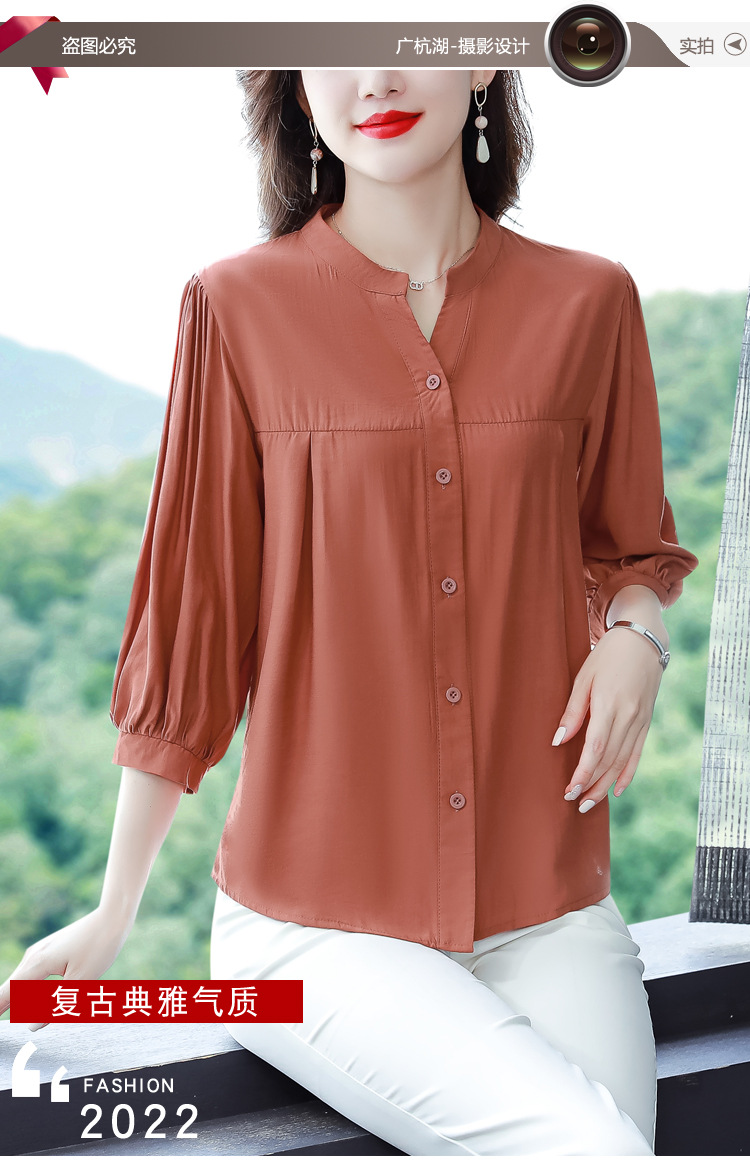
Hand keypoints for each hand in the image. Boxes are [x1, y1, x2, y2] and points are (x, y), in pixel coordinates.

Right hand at [0, 906, 132, 1030]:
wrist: (112, 918)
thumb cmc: (99, 948)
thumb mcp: (80, 982)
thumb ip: (55, 1007)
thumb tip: (31, 1026)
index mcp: (38, 964)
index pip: (8, 992)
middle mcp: (34, 956)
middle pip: (11, 987)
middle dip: (2, 1005)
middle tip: (1, 1021)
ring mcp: (41, 951)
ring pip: (22, 980)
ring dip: (16, 998)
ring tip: (7, 1011)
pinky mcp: (50, 949)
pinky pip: (32, 973)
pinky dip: (28, 988)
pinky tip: (28, 999)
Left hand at [552, 626, 664, 811]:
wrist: (644, 640)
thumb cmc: (607, 656)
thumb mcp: (584, 678)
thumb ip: (573, 712)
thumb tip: (558, 741)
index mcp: (609, 705)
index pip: (595, 749)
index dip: (582, 773)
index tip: (569, 790)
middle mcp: (628, 717)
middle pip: (609, 760)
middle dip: (591, 785)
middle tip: (574, 803)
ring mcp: (641, 721)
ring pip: (623, 761)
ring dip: (606, 785)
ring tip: (590, 803)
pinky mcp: (647, 721)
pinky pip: (637, 753)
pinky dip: (628, 774)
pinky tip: (617, 790)